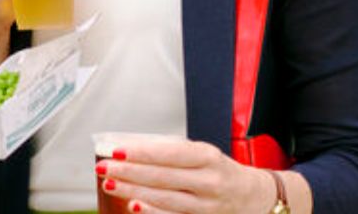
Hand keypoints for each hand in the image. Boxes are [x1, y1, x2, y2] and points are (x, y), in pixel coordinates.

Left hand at [99, 139, 281, 213]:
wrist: (252, 196)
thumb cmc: (217, 171)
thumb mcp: (200, 154)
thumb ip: (168, 153)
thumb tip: (126, 152)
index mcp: (208, 157)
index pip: (170, 153)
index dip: (141, 153)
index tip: (115, 150)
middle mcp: (210, 181)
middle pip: (164, 177)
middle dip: (130, 172)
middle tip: (104, 168)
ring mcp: (208, 205)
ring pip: (166, 199)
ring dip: (135, 192)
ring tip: (111, 184)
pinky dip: (153, 213)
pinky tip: (134, 206)